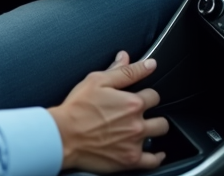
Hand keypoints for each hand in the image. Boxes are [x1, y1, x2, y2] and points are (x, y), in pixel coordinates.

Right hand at [46, 51, 168, 172]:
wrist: (63, 136)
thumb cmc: (76, 109)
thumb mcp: (97, 81)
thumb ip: (124, 72)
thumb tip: (147, 63)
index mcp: (132, 103)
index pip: (154, 96)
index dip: (147, 95)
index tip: (140, 97)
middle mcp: (137, 124)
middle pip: (161, 118)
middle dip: (153, 114)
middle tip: (141, 115)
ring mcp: (134, 144)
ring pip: (159, 135)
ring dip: (154, 131)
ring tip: (145, 129)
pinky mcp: (129, 160)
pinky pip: (153, 161)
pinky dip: (157, 157)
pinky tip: (156, 153)